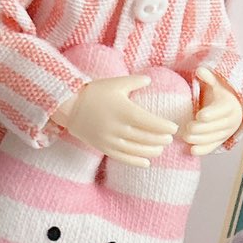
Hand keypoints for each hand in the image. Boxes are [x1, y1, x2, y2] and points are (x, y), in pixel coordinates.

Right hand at [51, 74, 178, 167]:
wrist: (69, 106)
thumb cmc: (94, 92)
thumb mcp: (115, 83)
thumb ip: (134, 82)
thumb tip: (150, 80)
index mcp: (123, 110)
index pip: (150, 122)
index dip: (164, 127)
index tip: (174, 128)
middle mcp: (117, 127)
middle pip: (145, 137)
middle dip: (160, 139)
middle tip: (170, 139)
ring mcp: (109, 139)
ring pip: (136, 149)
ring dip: (151, 151)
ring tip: (161, 150)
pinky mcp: (102, 147)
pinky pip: (122, 157)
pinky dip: (136, 161)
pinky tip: (147, 163)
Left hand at [178, 65, 242, 155]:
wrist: (232, 108)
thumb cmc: (219, 93)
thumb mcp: (217, 83)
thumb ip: (209, 78)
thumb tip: (201, 70)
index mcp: (229, 105)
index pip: (221, 111)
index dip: (211, 113)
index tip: (200, 115)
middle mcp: (230, 120)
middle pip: (216, 126)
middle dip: (202, 128)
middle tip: (187, 128)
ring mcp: (226, 132)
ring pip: (214, 138)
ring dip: (200, 139)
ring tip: (185, 137)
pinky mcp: (221, 141)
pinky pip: (213, 147)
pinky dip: (203, 150)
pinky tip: (192, 151)